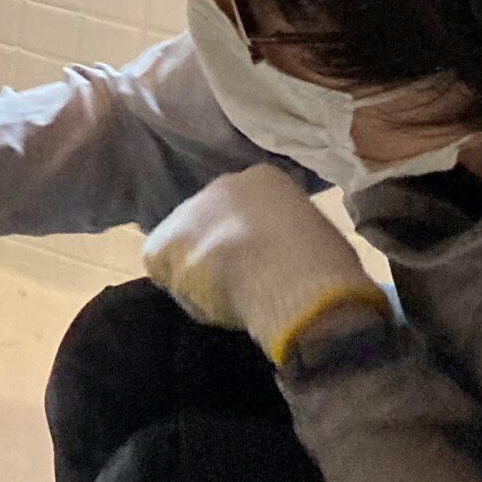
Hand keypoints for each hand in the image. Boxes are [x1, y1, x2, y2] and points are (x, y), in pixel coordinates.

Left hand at [142, 164, 387, 362]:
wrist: (290, 273)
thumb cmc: (320, 263)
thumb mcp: (314, 238)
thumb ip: (289, 240)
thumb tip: (286, 261)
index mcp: (264, 180)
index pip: (241, 211)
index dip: (245, 244)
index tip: (257, 267)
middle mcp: (221, 186)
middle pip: (206, 225)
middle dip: (214, 255)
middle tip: (234, 287)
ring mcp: (190, 211)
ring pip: (182, 248)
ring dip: (194, 274)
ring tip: (220, 300)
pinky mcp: (165, 241)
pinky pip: (160, 267)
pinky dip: (177, 287)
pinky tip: (203, 301)